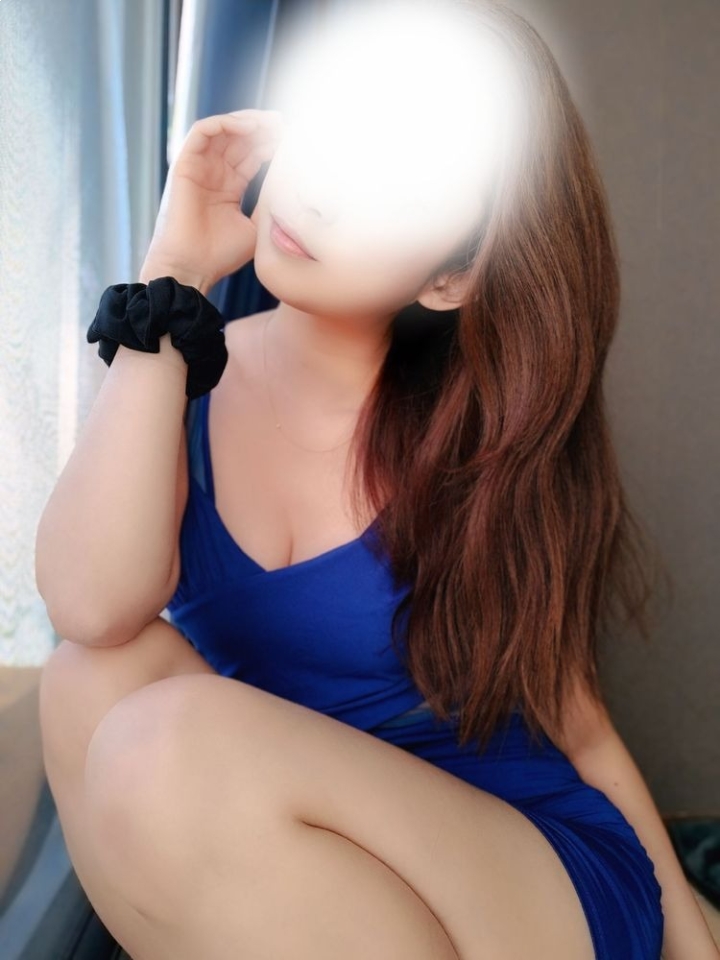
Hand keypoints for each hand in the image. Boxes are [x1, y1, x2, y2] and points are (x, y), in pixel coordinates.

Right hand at [140, 109, 284, 290]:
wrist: (192, 268)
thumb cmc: (220, 255)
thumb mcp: (255, 227)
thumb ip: (268, 204)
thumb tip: (290, 186)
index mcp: (230, 187)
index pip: (252, 154)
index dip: (272, 144)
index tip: (295, 141)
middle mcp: (214, 173)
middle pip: (240, 138)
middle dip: (263, 128)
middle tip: (285, 125)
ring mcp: (199, 167)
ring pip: (222, 129)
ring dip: (247, 121)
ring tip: (269, 123)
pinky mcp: (184, 165)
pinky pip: (201, 131)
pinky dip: (224, 123)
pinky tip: (246, 128)